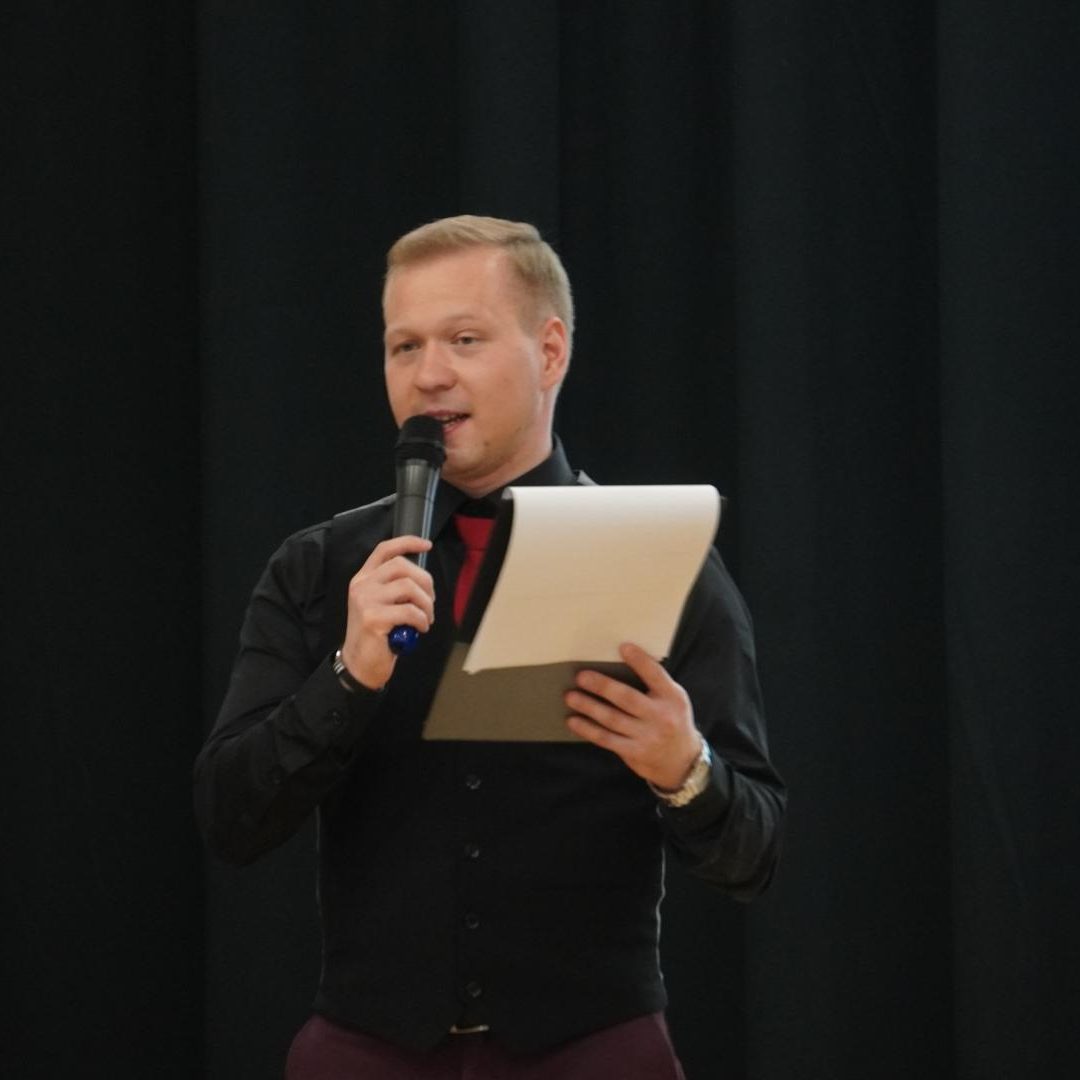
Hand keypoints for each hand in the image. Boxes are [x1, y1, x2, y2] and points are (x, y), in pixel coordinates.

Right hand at [338, 535, 433, 689]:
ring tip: (426, 618)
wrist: (359, 664)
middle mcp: (362, 585)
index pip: (384, 550)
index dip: (407, 543)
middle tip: (429, 602)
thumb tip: (421, 580)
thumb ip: (393, 587)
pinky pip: (410, 611)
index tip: (427, 545)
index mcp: (363, 578)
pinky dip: (422, 619)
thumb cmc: (376, 635)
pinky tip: (421, 628)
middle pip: (402, 566)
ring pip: (409, 587)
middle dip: (425, 582)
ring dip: (426, 604)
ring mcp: (366, 600)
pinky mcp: (373, 618)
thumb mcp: (380, 604)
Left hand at [565, 642, 702, 789]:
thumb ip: (654, 684)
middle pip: (627, 698)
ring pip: (612, 719)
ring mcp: (647, 736)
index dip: (640, 661)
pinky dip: (587, 729)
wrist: (682, 760)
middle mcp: (661, 716)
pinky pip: (606, 739)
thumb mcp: (673, 699)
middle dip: (602, 686)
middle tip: (581, 676)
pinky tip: (573, 720)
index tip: (623, 647)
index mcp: (672, 697)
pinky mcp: (634, 752)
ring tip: (570, 696)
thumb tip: (619, 662)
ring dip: (588, 707)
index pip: (656, 675)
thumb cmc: (671, 719)